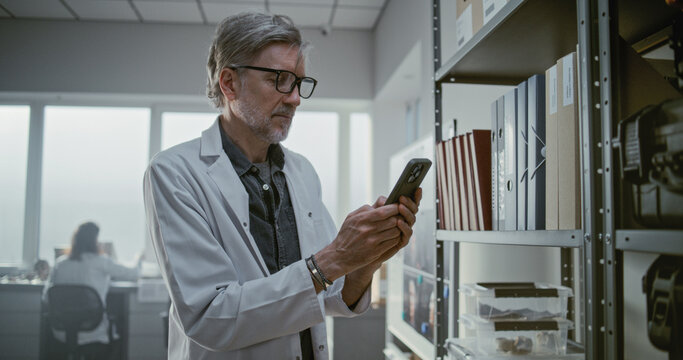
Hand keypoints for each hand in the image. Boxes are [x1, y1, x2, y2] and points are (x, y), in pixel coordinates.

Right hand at [340, 188, 422, 304]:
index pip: (384, 210)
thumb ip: (366, 209)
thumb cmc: (346, 235)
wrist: (339, 256)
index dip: (394, 208)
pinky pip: (393, 242)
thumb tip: (381, 203)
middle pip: (393, 221)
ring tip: (396, 227)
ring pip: (395, 231)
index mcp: (362, 219)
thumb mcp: (351, 218)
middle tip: (400, 217)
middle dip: (399, 218)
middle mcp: (368, 230)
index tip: (398, 206)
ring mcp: (373, 241)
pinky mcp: (376, 251)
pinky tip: (393, 236)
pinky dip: (395, 238)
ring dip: (398, 229)